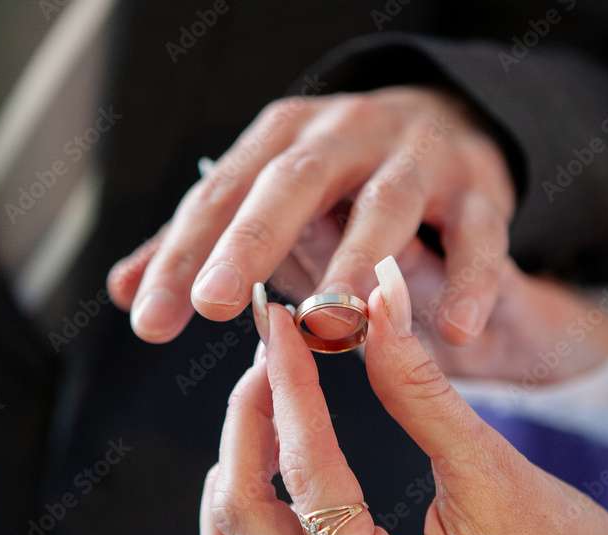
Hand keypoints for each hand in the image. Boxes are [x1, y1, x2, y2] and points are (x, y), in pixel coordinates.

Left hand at [108, 86, 514, 345]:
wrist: (446, 130)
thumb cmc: (339, 184)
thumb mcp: (268, 202)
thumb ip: (202, 245)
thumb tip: (127, 291)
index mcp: (283, 139)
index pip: (222, 195)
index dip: (183, 256)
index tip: (150, 321)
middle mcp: (346, 135)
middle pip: (294, 182)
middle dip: (251, 240)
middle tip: (213, 303)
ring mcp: (417, 158)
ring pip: (387, 204)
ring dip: (357, 259)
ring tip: (330, 320)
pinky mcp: (480, 189)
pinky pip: (479, 235)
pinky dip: (470, 280)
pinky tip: (455, 332)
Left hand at [197, 258, 607, 534]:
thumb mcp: (495, 473)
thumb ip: (424, 393)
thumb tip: (378, 308)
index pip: (309, 477)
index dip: (292, 389)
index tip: (284, 327)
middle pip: (243, 521)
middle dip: (248, 426)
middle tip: (271, 358)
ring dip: (232, 480)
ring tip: (262, 413)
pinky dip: (248, 523)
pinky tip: (269, 475)